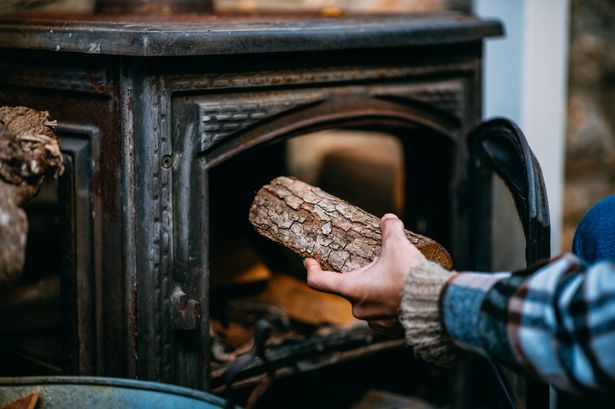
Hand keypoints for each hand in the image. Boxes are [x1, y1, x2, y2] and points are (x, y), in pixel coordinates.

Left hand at [304, 213, 426, 335]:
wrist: (437, 304)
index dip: (311, 269)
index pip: (318, 281)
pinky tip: (399, 295)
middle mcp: (359, 309)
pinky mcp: (392, 329)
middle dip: (356, 276)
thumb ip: (389, 228)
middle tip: (371, 264)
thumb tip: (388, 218)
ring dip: (373, 291)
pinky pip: (383, 315)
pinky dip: (387, 304)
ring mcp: (375, 321)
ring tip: (390, 279)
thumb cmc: (411, 276)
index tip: (310, 260)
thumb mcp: (398, 245)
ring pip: (366, 303)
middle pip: (347, 289)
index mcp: (353, 288)